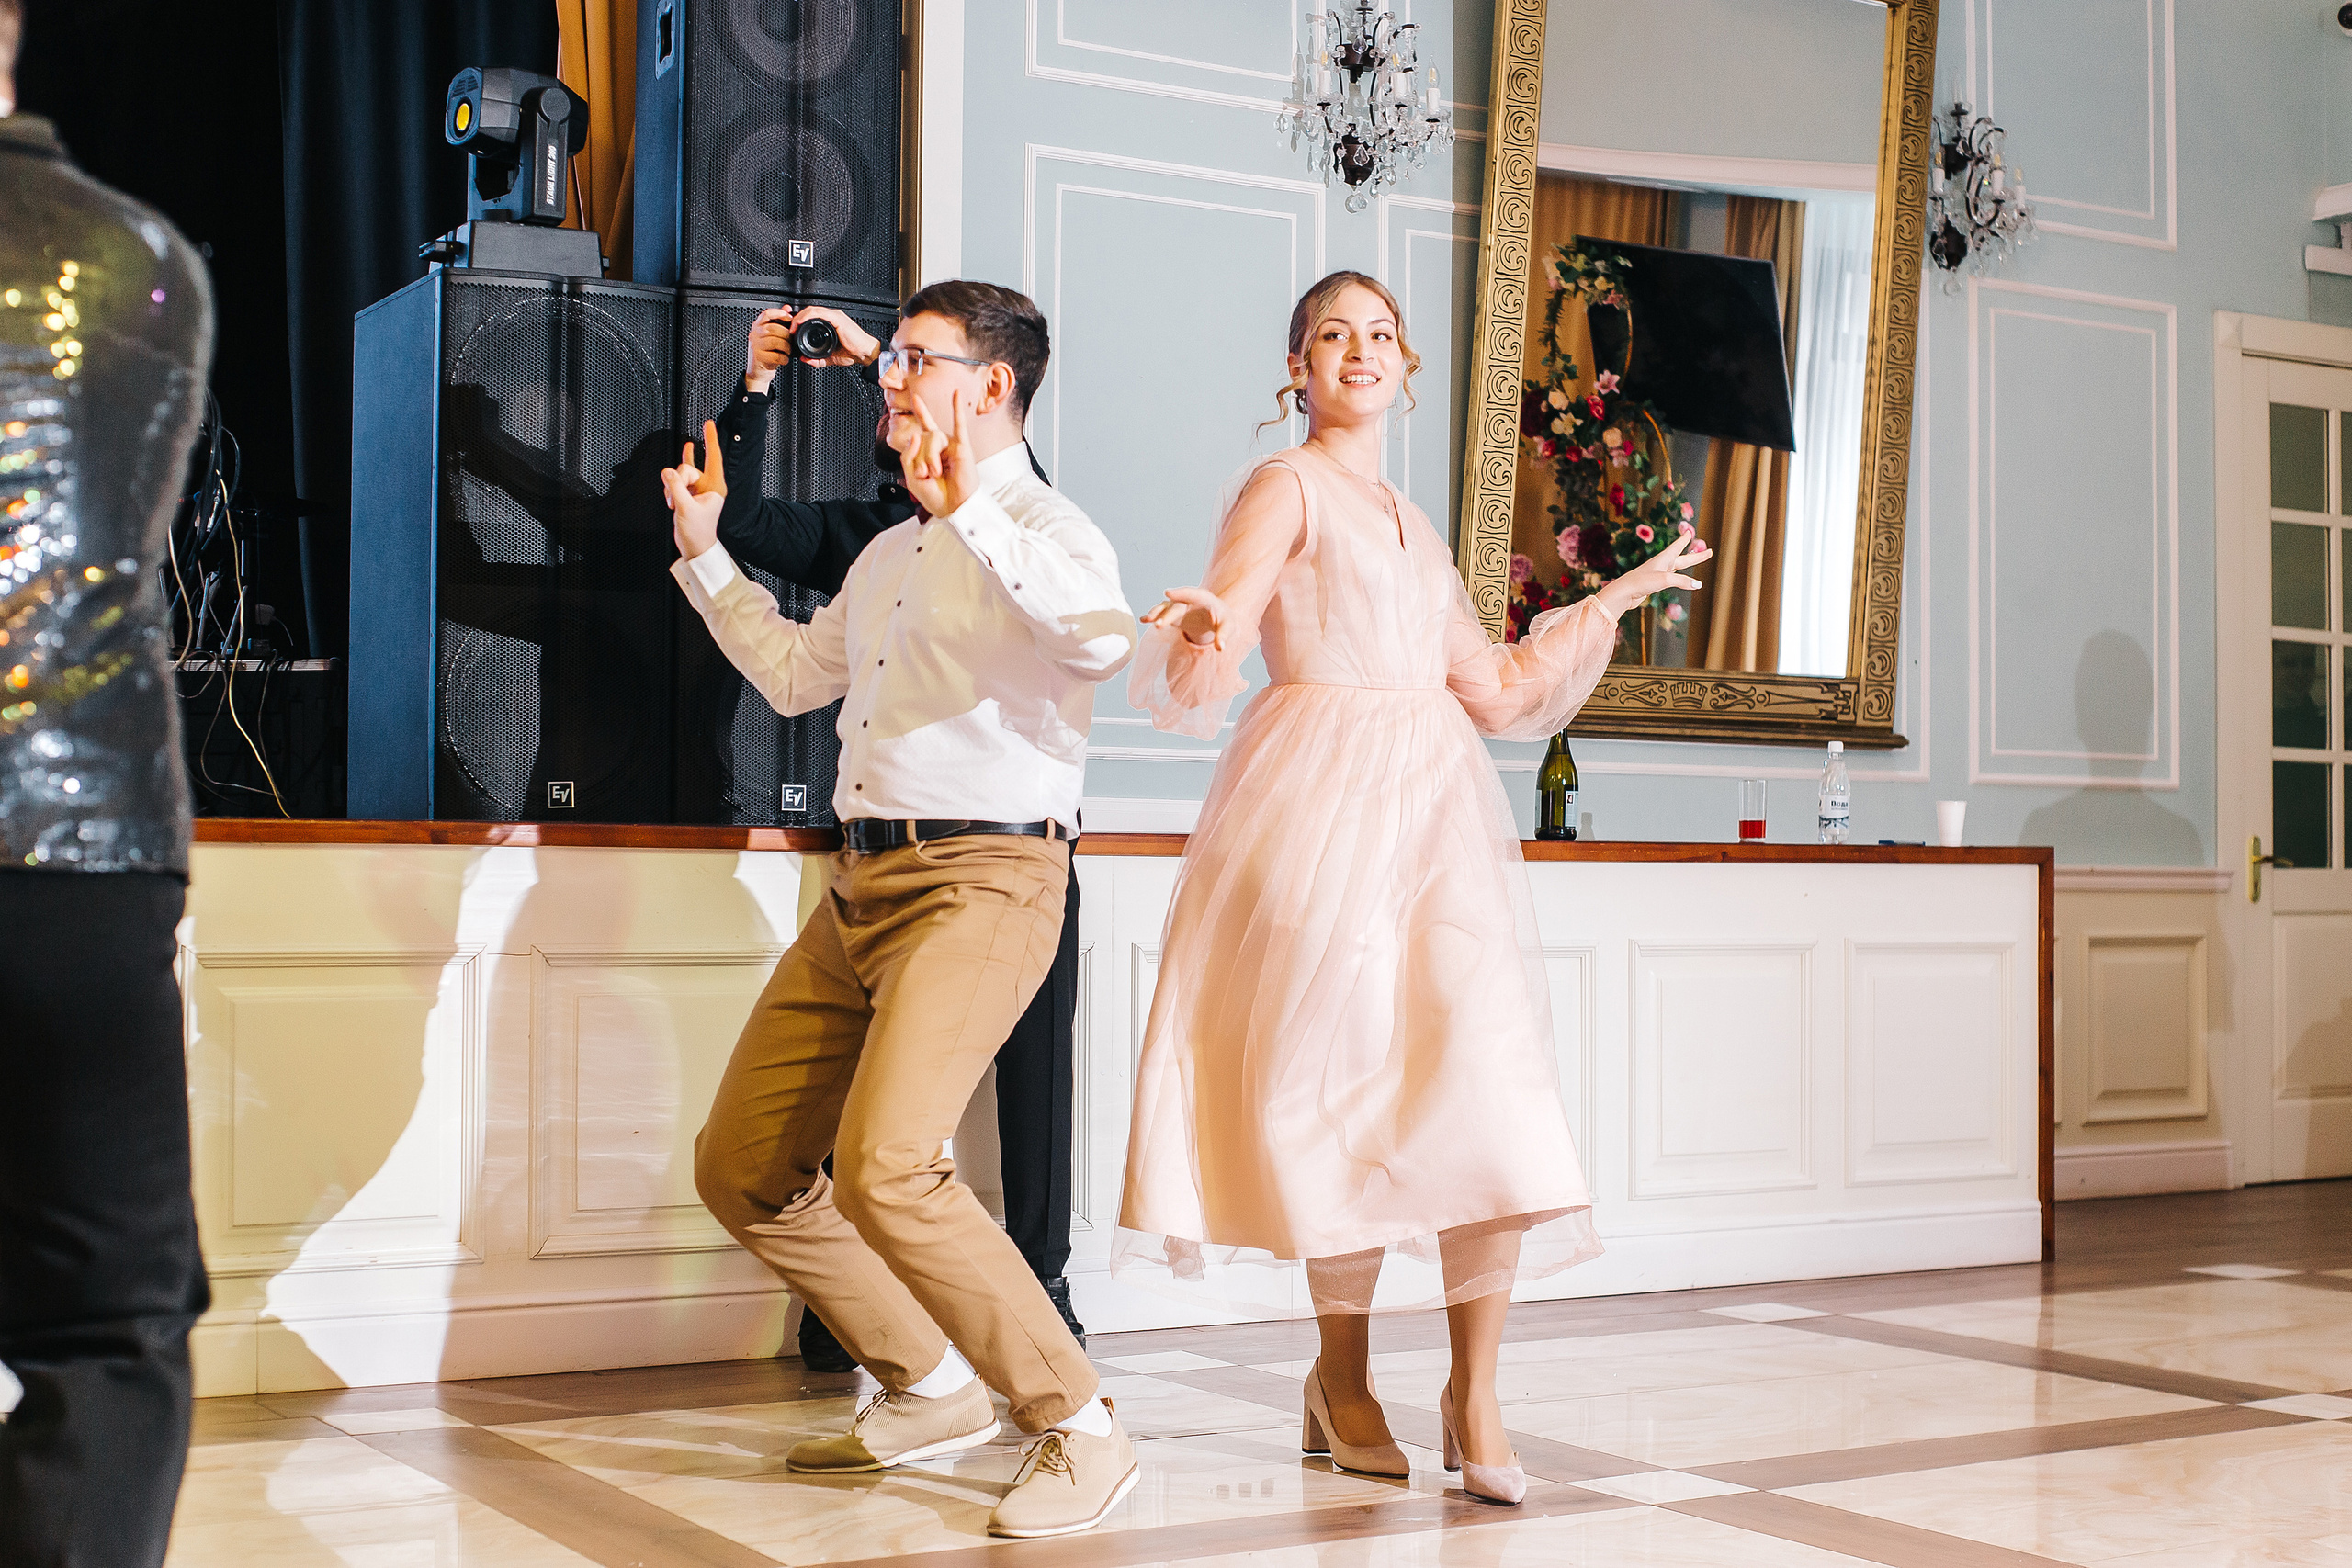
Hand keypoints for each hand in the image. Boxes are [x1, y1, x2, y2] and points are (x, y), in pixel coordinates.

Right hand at [662, 423, 726, 560]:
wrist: (694, 548)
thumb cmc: (698, 532)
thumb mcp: (685, 508)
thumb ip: (675, 488)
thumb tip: (667, 472)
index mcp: (715, 487)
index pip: (713, 457)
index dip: (710, 439)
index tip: (708, 423)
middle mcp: (707, 486)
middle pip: (688, 467)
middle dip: (677, 480)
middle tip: (676, 498)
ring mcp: (696, 489)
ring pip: (678, 475)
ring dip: (672, 488)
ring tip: (674, 504)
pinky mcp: (687, 494)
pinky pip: (676, 480)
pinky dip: (672, 484)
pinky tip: (674, 488)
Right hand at [745, 307, 792, 393]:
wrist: (757, 371)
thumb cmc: (765, 352)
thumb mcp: (770, 335)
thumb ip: (778, 320)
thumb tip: (787, 307)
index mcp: (757, 326)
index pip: (767, 314)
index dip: (780, 313)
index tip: (790, 318)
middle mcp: (755, 334)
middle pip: (774, 328)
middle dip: (786, 335)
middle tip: (791, 341)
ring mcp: (755, 346)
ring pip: (776, 342)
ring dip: (786, 347)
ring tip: (788, 351)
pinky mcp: (759, 358)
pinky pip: (776, 356)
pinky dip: (784, 358)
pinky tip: (784, 359)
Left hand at [788, 305, 881, 368]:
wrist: (865, 353)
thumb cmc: (853, 352)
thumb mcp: (830, 357)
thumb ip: (817, 359)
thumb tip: (804, 359)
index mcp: (831, 323)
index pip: (811, 317)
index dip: (799, 320)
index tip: (792, 330)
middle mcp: (832, 317)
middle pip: (809, 311)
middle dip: (796, 317)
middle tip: (790, 329)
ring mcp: (835, 316)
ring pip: (812, 310)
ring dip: (799, 317)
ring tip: (793, 327)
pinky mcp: (837, 318)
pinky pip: (818, 313)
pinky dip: (807, 317)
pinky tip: (801, 324)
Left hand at [888, 389, 973, 518]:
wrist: (953, 508)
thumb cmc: (936, 496)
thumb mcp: (911, 477)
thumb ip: (909, 454)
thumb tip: (916, 434)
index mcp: (927, 454)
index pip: (921, 431)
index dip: (920, 413)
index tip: (915, 397)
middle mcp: (939, 447)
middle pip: (922, 437)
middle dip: (919, 456)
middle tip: (924, 474)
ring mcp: (951, 446)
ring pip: (933, 437)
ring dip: (929, 456)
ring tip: (935, 472)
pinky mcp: (962, 448)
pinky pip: (959, 425)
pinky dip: (957, 409)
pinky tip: (956, 394)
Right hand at [1139, 586, 1230, 649]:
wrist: (1216, 618)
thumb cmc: (1223, 619)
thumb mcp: (1228, 626)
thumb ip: (1224, 635)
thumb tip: (1221, 647)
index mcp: (1203, 598)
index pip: (1191, 594)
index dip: (1180, 593)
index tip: (1168, 593)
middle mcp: (1188, 600)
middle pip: (1176, 606)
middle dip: (1166, 614)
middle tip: (1158, 624)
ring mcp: (1179, 606)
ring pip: (1165, 608)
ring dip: (1156, 614)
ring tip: (1147, 620)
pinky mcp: (1173, 614)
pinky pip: (1161, 614)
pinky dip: (1153, 616)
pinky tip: (1143, 620)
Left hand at [1596, 524, 1711, 619]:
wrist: (1623, 593)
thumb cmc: (1641, 582)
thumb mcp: (1664, 580)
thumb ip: (1682, 581)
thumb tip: (1698, 585)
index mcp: (1663, 559)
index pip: (1677, 547)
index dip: (1684, 540)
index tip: (1690, 531)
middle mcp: (1661, 565)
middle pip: (1683, 558)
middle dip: (1696, 555)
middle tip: (1709, 551)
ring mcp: (1658, 574)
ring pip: (1677, 567)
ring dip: (1688, 563)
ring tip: (1696, 560)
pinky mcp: (1654, 584)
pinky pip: (1672, 578)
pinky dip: (1680, 577)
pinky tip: (1681, 579)